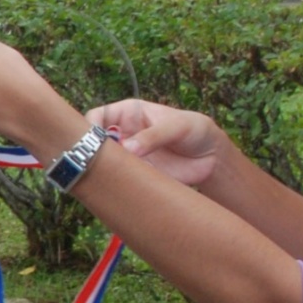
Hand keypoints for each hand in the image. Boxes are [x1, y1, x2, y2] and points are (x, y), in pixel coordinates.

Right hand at [87, 98, 224, 188]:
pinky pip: (120, 181)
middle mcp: (123, 134)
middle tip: (98, 163)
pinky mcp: (136, 175)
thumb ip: (153, 135)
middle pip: (94, 142)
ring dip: (104, 171)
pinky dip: (117, 185)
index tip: (95, 141)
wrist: (212, 157)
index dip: (90, 127)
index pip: (97, 116)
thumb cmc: (195, 130)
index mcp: (127, 114)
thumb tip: (128, 149)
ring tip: (112, 177)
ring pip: (104, 164)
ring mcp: (128, 156)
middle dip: (91, 152)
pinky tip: (123, 188)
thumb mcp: (177, 126)